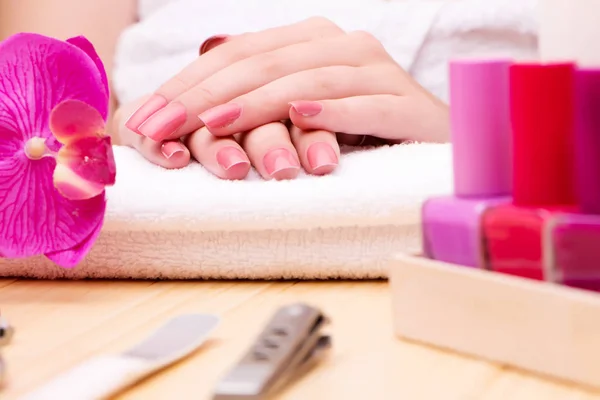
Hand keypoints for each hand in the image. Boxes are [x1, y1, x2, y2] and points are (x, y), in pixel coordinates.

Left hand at [121, 17, 448, 178]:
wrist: (433, 147)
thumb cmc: (357, 134)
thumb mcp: (298, 112)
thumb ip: (258, 94)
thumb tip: (197, 90)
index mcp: (311, 42)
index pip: (238, 55)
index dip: (187, 84)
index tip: (145, 119)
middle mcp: (343, 46)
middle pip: (264, 63)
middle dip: (205, 95)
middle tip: (161, 127)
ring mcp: (377, 71)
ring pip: (306, 79)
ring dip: (256, 103)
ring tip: (212, 124)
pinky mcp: (407, 104)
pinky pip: (365, 104)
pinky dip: (332, 110)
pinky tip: (301, 115)